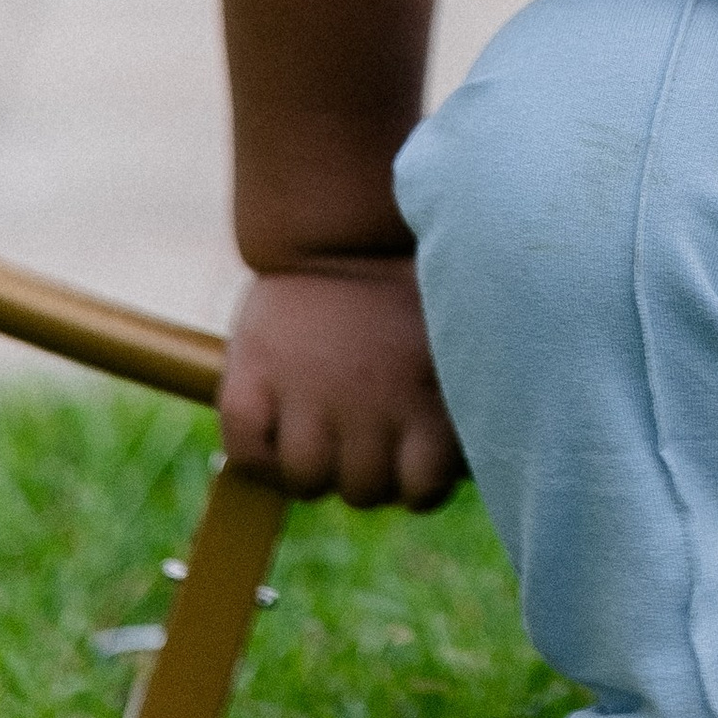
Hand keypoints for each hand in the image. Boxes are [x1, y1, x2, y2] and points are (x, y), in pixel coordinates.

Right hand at [218, 261, 464, 510]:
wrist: (338, 224)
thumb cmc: (404, 287)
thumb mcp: (451, 340)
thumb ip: (452, 403)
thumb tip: (469, 463)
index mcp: (426, 399)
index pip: (422, 493)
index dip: (413, 484)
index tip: (406, 458)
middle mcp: (369, 407)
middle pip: (362, 492)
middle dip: (361, 472)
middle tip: (357, 433)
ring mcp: (307, 396)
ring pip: (306, 482)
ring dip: (309, 467)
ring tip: (315, 429)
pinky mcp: (250, 382)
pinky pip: (247, 455)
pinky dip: (256, 453)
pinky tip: (273, 421)